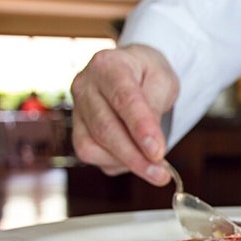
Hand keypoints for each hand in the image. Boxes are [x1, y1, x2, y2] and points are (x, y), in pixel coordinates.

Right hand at [70, 44, 178, 184]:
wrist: (132, 71)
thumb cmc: (148, 75)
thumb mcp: (163, 81)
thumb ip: (156, 107)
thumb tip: (151, 146)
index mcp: (108, 65)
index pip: (123, 99)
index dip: (140, 128)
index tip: (157, 152)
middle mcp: (85, 85)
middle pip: (105, 128)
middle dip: (135, 156)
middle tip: (161, 174)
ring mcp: (77, 109)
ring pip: (94, 146)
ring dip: (127, 163)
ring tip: (155, 168)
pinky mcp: (77, 129)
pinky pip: (91, 155)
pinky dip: (116, 163)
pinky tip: (135, 158)